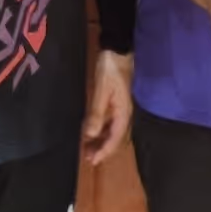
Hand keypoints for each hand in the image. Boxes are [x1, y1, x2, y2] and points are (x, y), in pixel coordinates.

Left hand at [81, 50, 133, 164]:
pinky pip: (108, 122)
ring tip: (87, 148)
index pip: (115, 138)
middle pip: (115, 138)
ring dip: (100, 140)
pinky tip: (90, 132)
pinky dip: (99, 129)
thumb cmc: (110, 70)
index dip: (105, 151)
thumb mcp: (102, 91)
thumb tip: (90, 134)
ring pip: (111, 131)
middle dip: (102, 149)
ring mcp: (119, 108)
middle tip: (87, 158)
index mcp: (123, 113)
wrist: (117, 51)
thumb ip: (96, 113)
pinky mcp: (114, 103)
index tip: (92, 161)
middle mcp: (123, 114)